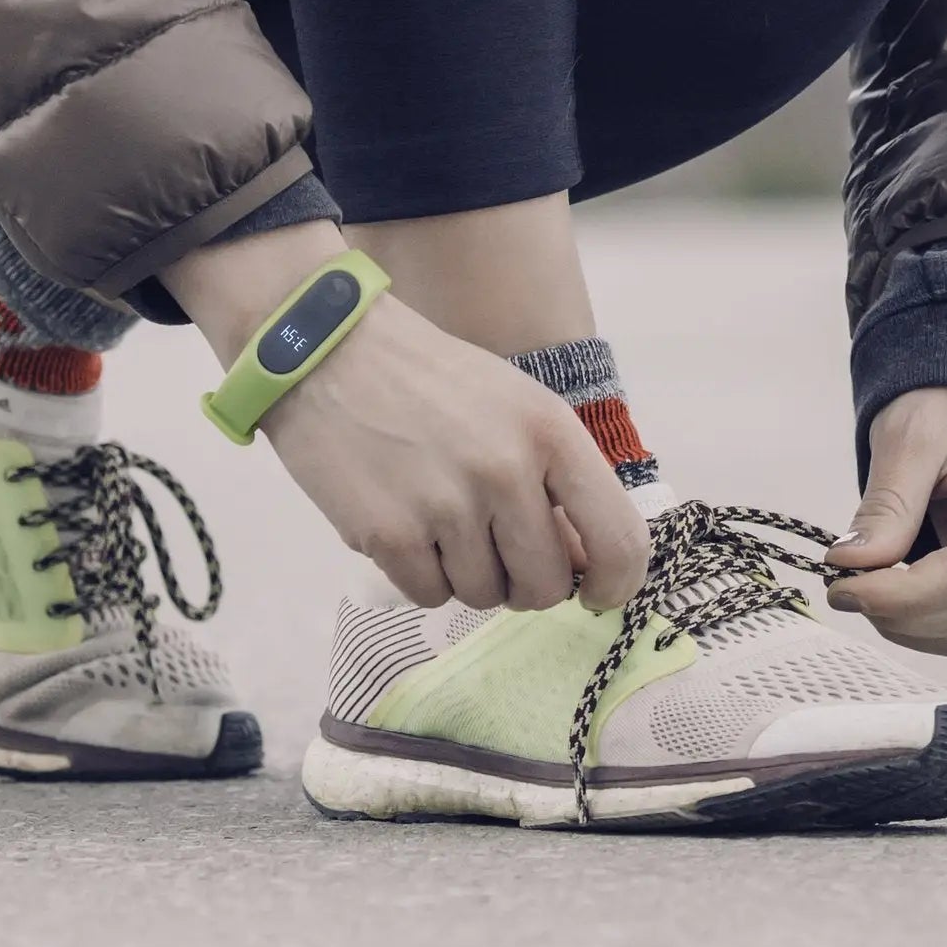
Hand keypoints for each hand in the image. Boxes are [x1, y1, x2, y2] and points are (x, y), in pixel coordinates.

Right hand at [258, 293, 648, 618]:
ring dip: (466, 574)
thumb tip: (582, 567)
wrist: (328, 351)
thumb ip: (556, 480)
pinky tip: (404, 525)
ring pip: (484, 596)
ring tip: (439, 518)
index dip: (617, 583)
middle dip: (525, 583)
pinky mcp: (390, 534)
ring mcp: (448, 506)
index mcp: (550, 432)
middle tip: (495, 548)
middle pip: (546, 586)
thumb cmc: (430, 380)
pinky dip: (420, 575)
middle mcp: (506, 471)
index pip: (618, 539)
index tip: (596, 594)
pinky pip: (429, 596)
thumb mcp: (515, 406)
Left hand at [823, 388, 946, 660]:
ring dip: (915, 626)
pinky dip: (932, 624)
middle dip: (902, 613)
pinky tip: (902, 592)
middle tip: (845, 588)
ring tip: (872, 584)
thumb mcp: (911, 433)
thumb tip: (851, 567)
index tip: (842, 589)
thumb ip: (888, 504)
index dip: (904, 595)